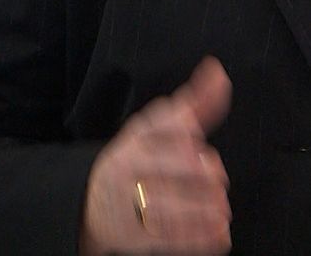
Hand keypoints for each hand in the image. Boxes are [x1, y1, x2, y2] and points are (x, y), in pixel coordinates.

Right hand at [80, 57, 232, 254]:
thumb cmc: (136, 158)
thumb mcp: (158, 125)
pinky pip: (164, 238)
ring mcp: (125, 202)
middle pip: (165, 169)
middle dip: (196, 177)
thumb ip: (194, 102)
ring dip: (199, 211)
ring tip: (221, 212)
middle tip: (217, 181)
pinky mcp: (129, 235)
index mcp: (137, 137)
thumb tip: (218, 72)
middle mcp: (127, 167)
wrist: (88, 200)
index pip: (161, 133)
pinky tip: (217, 235)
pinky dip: (194, 239)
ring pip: (164, 206)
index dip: (184, 143)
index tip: (201, 151)